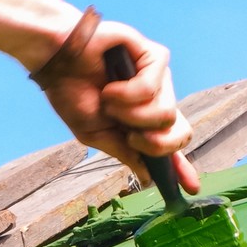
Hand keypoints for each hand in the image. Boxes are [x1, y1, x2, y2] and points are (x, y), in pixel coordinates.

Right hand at [29, 15, 200, 193]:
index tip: (190, 189)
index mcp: (143, 120)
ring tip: (108, 101)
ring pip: (165, 113)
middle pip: (180, 132)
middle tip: (130, 135)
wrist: (56, 60)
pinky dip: (125, 94)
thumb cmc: (72, 93)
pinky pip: (151, 88)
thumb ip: (123, 152)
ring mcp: (158, 77)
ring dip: (131, 115)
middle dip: (155, 143)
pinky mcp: (154, 56)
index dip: (182, 168)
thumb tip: (147, 177)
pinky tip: (110, 86)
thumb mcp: (96, 135)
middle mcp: (156, 99)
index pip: (170, 145)